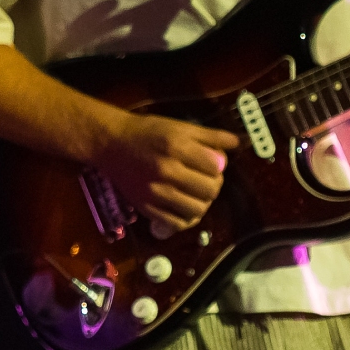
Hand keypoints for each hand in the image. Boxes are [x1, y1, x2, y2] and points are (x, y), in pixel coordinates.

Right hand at [92, 111, 239, 231]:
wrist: (111, 143)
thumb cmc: (147, 132)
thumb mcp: (179, 126)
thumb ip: (210, 136)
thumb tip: (238, 143)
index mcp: (176, 146)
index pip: (217, 166)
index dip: (219, 165)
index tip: (211, 162)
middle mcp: (166, 170)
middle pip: (210, 190)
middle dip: (214, 184)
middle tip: (204, 178)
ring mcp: (155, 192)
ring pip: (197, 209)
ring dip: (202, 203)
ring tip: (195, 193)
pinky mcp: (146, 207)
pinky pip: (177, 223)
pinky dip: (186, 218)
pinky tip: (184, 206)